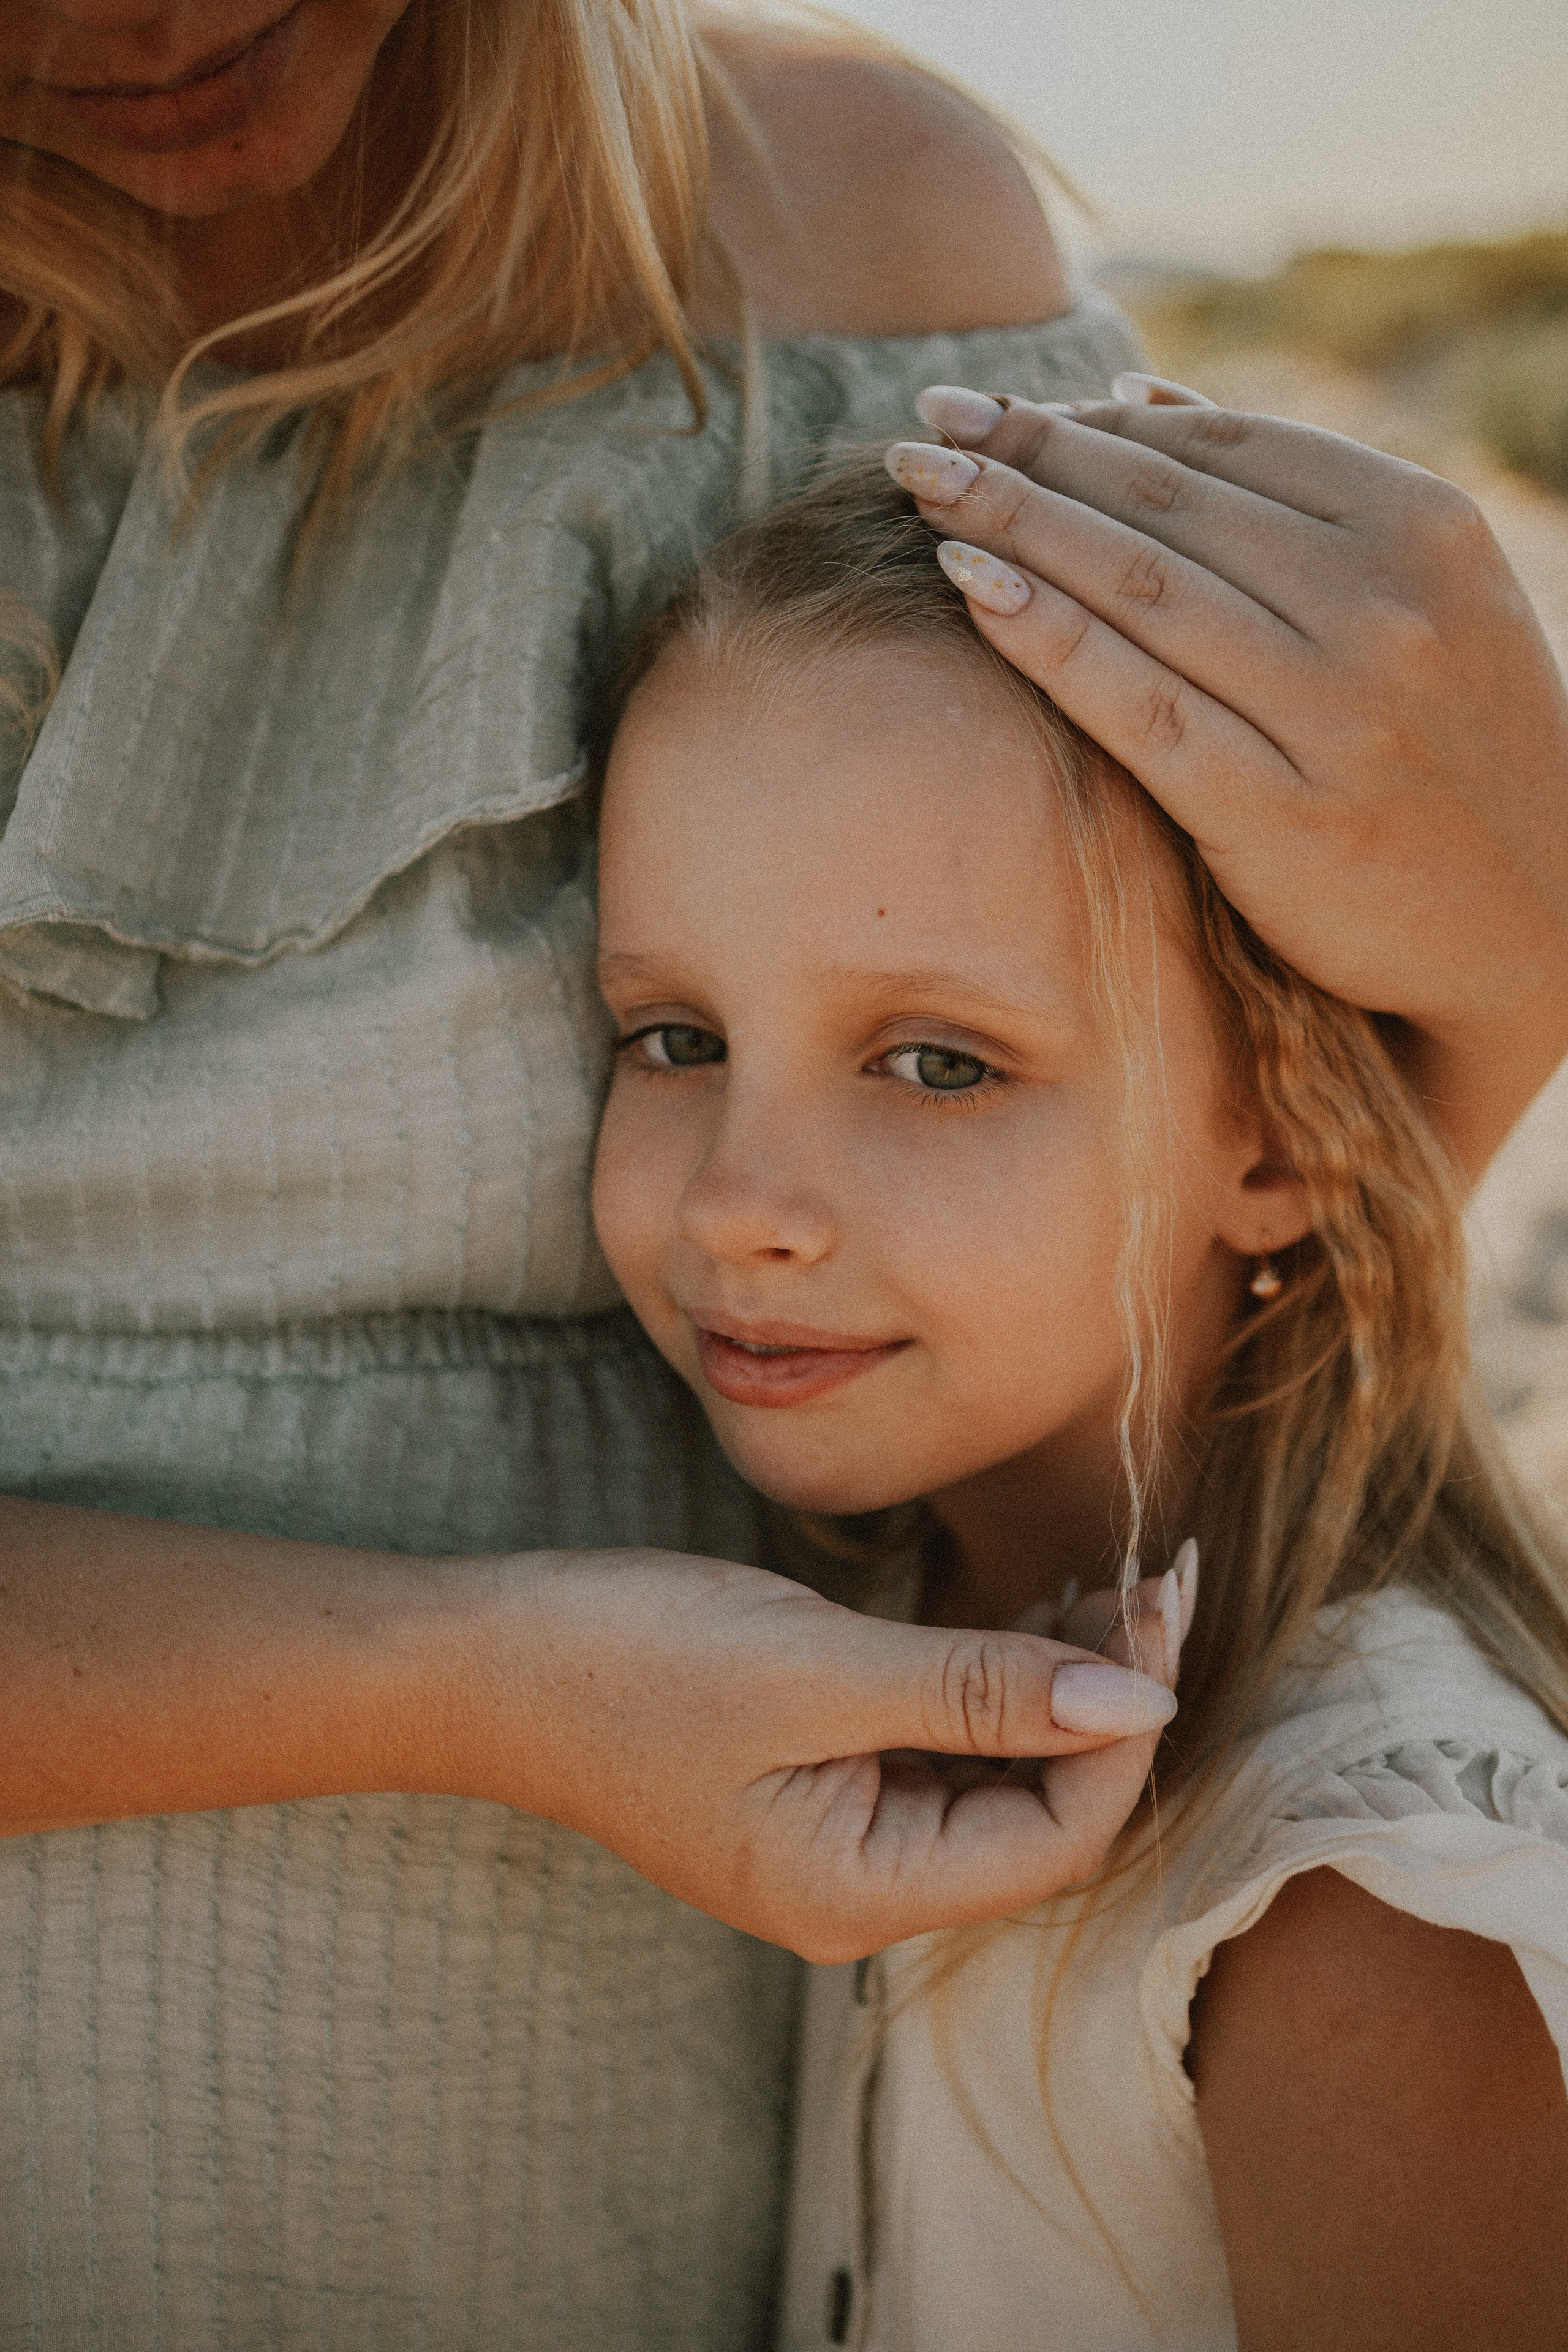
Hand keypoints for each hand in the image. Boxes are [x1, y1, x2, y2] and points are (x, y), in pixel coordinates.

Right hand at [448, 1547, 1179, 1962]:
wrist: (481, 1661)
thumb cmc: (630, 1660)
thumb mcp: (818, 1667)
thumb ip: (980, 1687)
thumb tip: (1140, 1705)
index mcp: (859, 1891)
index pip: (1056, 1838)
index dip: (1125, 1729)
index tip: (1163, 1603)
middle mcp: (858, 1889)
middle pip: (1036, 1814)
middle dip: (1106, 1702)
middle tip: (1153, 1575)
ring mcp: (832, 1841)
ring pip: (994, 1779)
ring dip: (1056, 1687)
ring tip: (1106, 1584)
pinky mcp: (812, 1787)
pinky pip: (939, 1753)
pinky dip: (993, 1686)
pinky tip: (1028, 1613)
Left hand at [887, 382, 1567, 1175]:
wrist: (1534, 913)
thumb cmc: (1447, 743)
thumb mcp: (1415, 592)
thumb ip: (1285, 495)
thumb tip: (1137, 399)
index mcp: (1420, 530)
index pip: (1218, 452)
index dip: (1083, 420)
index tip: (985, 406)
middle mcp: (1384, 609)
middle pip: (1165, 511)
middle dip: (1027, 458)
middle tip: (926, 430)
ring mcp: (1337, 714)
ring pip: (1142, 593)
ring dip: (1016, 526)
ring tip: (922, 489)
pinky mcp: (1286, 817)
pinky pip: (1141, 709)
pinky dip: (1049, 640)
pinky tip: (972, 588)